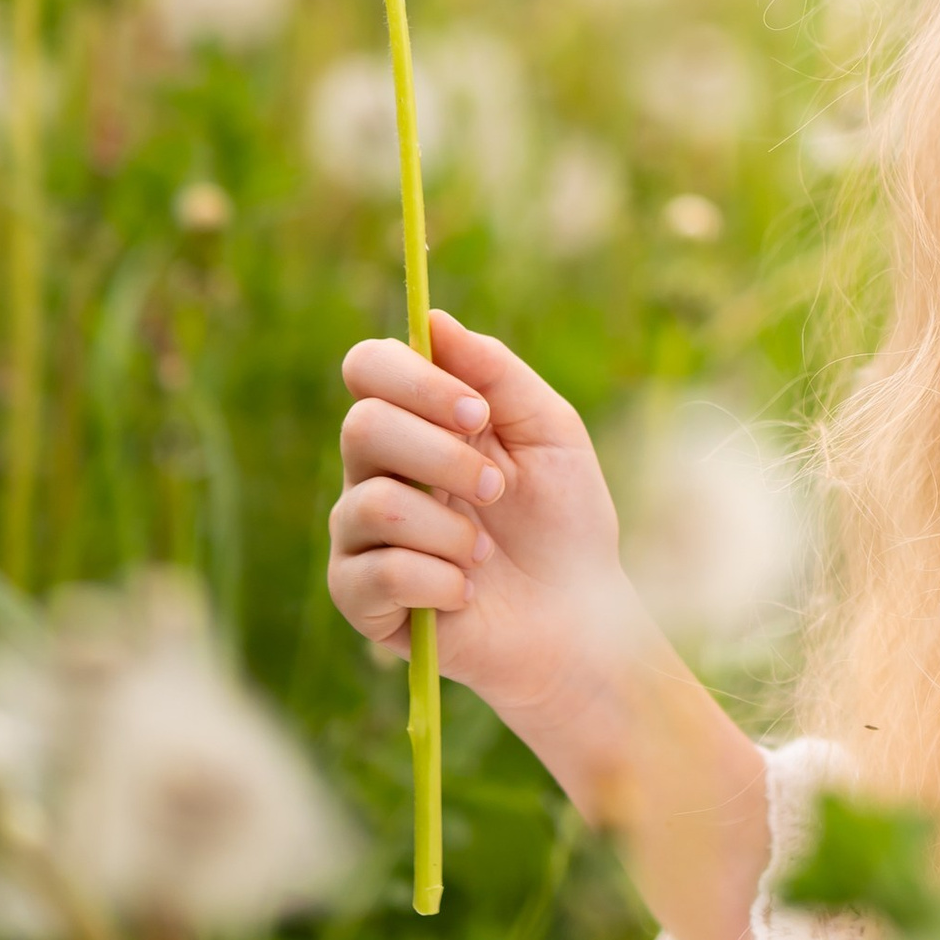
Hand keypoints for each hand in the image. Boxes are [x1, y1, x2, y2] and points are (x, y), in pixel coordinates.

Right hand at [327, 312, 646, 774]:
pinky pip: (379, 573)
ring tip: (487, 554)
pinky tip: (467, 595)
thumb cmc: (566, 521)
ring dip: (452, 529)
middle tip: (499, 491)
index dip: (413, 378)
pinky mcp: (359, 598)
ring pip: (375, 503)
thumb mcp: (550, 433)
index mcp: (416, 423)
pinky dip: (441, 582)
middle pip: (362, 426)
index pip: (368, 367)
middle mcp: (375, 471)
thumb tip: (433, 319)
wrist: (580, 620)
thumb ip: (497, 374)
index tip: (477, 413)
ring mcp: (359, 535)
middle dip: (444, 457)